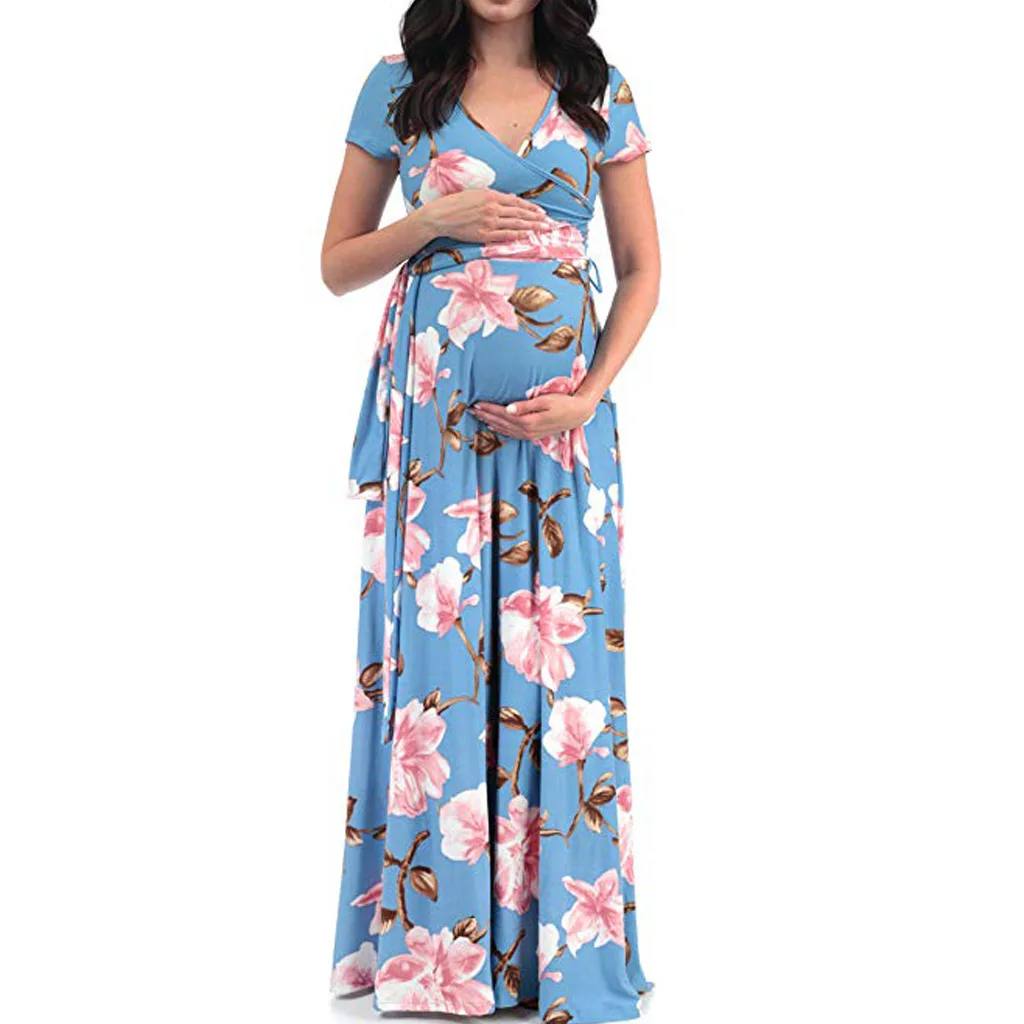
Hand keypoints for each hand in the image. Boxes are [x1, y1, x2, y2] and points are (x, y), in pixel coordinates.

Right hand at [417, 188, 546, 244]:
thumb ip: (494, 197)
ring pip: (515, 224)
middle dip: (536, 218)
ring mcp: (489, 221)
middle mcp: (492, 208)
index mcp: (491, 196)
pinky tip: (528, 236)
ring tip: (543, 230)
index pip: (517, 202)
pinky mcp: (484, 234)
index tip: (541, 213)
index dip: (531, 208)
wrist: (440, 216)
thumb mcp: (476, 194)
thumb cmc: (456, 204)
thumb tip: (510, 200)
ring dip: (532, 227)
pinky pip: (505, 235)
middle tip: (549, 223)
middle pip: (520, 213)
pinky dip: (518, 235)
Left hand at [471, 393, 597, 440]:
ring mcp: (530, 435)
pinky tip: (495, 426)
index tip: (476, 403)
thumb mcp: (545, 401)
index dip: (489, 409)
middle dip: (485, 416)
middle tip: (471, 410)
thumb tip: (508, 409)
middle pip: (501, 423)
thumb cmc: (562, 402)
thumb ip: (526, 406)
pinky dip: (501, 430)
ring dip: (491, 423)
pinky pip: (512, 434)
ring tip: (479, 417)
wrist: (578, 414)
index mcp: (528, 421)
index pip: (503, 414)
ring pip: (505, 430)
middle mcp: (527, 431)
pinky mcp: (533, 435)